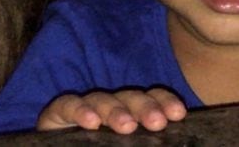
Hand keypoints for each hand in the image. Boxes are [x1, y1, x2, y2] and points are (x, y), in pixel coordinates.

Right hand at [37, 88, 186, 132]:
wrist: (61, 146)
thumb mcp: (124, 146)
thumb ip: (143, 143)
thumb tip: (166, 144)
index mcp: (131, 111)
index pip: (152, 98)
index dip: (165, 102)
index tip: (178, 114)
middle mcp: (110, 105)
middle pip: (131, 97)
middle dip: (146, 107)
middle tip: (157, 123)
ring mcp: (86, 105)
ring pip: (103, 99)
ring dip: (116, 110)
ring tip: (127, 126)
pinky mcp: (59, 111)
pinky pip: (69, 104)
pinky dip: (80, 110)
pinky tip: (91, 122)